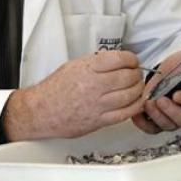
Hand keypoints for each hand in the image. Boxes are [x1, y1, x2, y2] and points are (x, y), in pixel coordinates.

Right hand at [2, 50, 144, 140]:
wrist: (42, 111)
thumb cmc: (55, 89)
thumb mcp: (73, 66)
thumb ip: (95, 63)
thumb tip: (115, 61)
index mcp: (87, 68)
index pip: (119, 59)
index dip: (131, 59)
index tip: (132, 61)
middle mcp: (94, 85)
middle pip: (128, 77)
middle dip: (136, 74)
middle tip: (136, 74)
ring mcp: (98, 104)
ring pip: (130, 95)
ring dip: (138, 89)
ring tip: (136, 87)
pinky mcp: (100, 120)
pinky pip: (125, 113)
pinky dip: (135, 106)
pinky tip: (136, 102)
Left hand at [132, 37, 180, 133]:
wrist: (168, 79)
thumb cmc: (178, 72)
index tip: (177, 95)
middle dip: (171, 111)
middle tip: (159, 100)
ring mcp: (172, 118)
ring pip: (167, 125)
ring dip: (156, 116)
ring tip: (147, 103)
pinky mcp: (158, 122)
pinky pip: (152, 128)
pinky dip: (143, 124)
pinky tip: (136, 114)